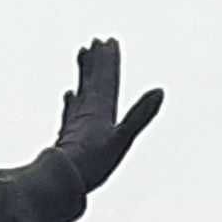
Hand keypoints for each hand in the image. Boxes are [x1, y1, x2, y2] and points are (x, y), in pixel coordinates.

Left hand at [51, 37, 163, 190]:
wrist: (61, 180)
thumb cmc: (93, 162)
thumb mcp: (122, 139)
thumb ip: (140, 115)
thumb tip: (160, 91)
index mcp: (101, 108)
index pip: (107, 78)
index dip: (109, 60)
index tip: (110, 41)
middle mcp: (87, 110)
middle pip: (92, 80)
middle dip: (96, 61)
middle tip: (96, 41)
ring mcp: (76, 122)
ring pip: (81, 90)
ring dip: (84, 73)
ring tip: (82, 55)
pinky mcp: (68, 135)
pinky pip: (71, 110)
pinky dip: (72, 100)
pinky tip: (69, 95)